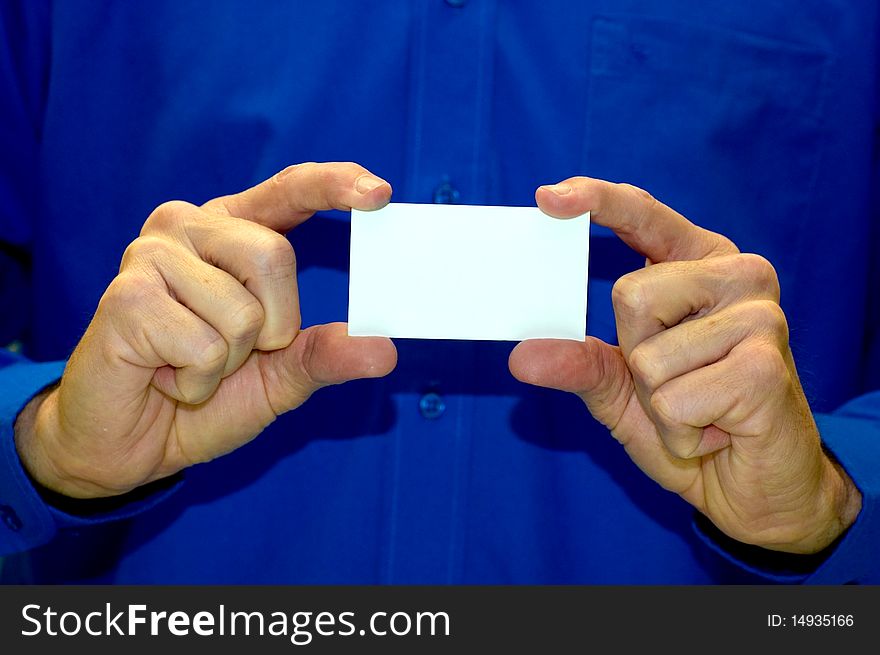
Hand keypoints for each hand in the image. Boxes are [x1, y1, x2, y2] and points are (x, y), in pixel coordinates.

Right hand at [15, 163, 396, 498]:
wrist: (130, 444)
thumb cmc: (204, 398)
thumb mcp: (280, 378)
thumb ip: (326, 356)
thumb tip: (385, 349)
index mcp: (232, 232)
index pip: (289, 190)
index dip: (333, 185)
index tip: (380, 193)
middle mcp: (188, 228)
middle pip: (274, 256)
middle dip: (272, 328)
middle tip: (231, 354)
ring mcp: (151, 256)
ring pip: (243, 311)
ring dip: (230, 362)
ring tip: (189, 366)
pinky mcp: (125, 296)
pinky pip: (206, 347)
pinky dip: (198, 382)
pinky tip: (165, 376)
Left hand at [509, 178, 861, 553]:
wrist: (750, 485)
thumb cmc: (690, 422)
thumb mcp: (622, 391)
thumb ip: (578, 364)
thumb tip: (521, 356)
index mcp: (700, 265)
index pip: (644, 215)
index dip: (597, 200)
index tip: (548, 198)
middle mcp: (737, 276)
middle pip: (631, 296)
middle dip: (636, 359)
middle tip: (678, 385)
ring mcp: (759, 317)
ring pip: (648, 357)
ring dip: (659, 404)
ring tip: (702, 410)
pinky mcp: (767, 365)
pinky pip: (673, 400)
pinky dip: (680, 432)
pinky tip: (717, 430)